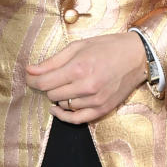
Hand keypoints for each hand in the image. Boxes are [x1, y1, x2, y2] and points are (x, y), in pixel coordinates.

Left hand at [26, 32, 146, 122]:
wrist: (137, 56)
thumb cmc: (107, 47)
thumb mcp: (78, 47)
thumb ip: (52, 61)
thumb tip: (30, 70)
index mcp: (78, 68)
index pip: (44, 82)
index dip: (32, 80)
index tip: (30, 77)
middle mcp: (86, 86)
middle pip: (52, 94)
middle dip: (48, 86)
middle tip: (53, 77)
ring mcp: (95, 100)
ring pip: (63, 105)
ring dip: (60, 96)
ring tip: (67, 85)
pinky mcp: (102, 109)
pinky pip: (77, 119)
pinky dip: (65, 116)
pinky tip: (59, 109)